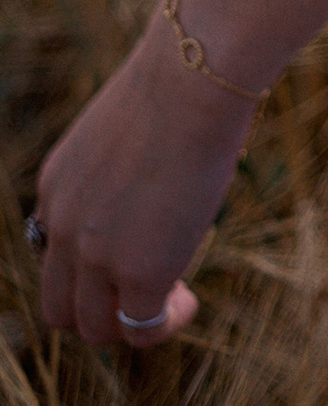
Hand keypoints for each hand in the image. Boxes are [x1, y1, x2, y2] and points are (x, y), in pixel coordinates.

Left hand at [31, 3, 252, 350]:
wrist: (194, 76)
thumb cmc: (181, 82)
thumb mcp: (130, 125)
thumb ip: (126, 163)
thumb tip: (165, 170)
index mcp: (55, 188)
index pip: (55, 255)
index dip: (91, 266)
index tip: (135, 250)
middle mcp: (62, 226)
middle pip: (59, 307)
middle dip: (100, 309)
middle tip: (148, 288)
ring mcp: (96, 255)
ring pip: (93, 328)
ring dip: (129, 323)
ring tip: (172, 298)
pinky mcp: (140, 272)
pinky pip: (141, 328)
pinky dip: (163, 325)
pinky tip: (187, 302)